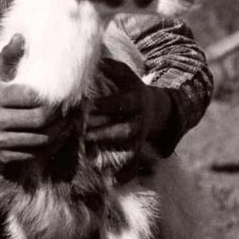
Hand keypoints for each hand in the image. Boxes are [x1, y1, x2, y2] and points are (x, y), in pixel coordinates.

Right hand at [0, 34, 69, 165]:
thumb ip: (8, 55)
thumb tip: (21, 37)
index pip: (30, 97)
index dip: (51, 96)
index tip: (65, 92)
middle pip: (39, 120)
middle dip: (60, 114)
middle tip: (72, 107)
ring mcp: (0, 141)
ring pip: (41, 139)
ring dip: (61, 130)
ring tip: (71, 120)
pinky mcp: (6, 157)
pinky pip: (36, 154)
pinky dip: (53, 145)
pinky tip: (61, 134)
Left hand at [86, 58, 171, 175]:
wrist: (156, 109)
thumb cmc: (131, 89)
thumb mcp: (125, 75)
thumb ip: (111, 67)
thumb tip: (94, 58)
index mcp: (136, 100)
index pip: (121, 104)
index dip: (105, 106)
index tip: (87, 106)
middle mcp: (140, 121)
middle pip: (123, 129)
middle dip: (103, 131)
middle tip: (82, 132)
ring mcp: (140, 138)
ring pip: (128, 148)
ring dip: (109, 152)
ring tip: (88, 150)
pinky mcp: (138, 151)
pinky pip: (134, 166)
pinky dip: (125, 174)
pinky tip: (112, 181)